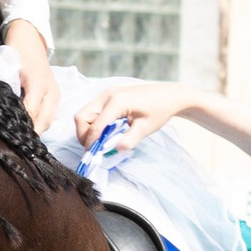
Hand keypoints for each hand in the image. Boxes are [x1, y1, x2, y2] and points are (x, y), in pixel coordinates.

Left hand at [7, 22, 60, 132]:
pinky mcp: (55, 95)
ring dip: (35, 130)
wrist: (29, 38)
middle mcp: (51, 91)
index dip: (20, 126)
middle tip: (14, 144)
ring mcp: (55, 93)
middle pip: (43, 122)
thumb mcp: (8, 70)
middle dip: (30, 134)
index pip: (30, 113)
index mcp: (38, 84)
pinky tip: (26, 129)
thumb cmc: (15, 51)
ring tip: (19, 139)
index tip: (8, 137)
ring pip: (47, 121)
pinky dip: (39, 123)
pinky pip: (49, 115)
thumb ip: (6, 90)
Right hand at [76, 76, 191, 152]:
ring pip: (85, 113)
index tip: (92, 156)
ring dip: (88, 129)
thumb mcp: (146, 128)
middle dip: (84, 134)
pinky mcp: (108, 96)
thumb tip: (115, 149)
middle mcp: (107, 94)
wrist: (169, 95)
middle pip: (82, 116)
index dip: (92, 143)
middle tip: (93, 148)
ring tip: (100, 141)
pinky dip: (94, 123)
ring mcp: (106, 93)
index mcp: (117, 101)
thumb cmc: (160, 110)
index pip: (96, 125)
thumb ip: (130, 140)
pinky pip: (93, 111)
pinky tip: (106, 132)